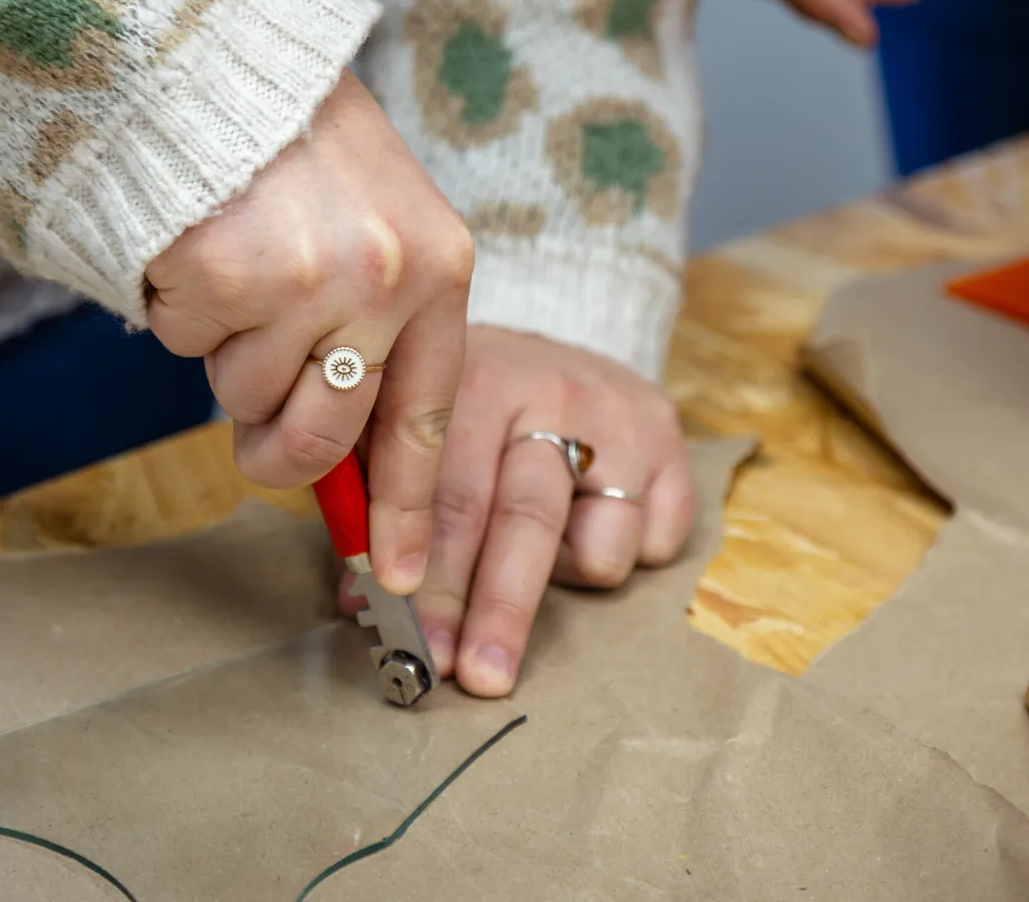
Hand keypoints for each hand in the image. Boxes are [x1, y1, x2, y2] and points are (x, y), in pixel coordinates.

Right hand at [146, 70, 474, 593]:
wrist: (212, 49)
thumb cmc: (297, 141)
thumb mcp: (380, 220)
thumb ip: (378, 326)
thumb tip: (342, 452)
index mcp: (439, 268)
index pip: (425, 419)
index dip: (405, 505)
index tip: (399, 573)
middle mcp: (385, 281)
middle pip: (325, 436)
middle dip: (281, 450)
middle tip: (255, 424)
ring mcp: (305, 283)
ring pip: (244, 397)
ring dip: (225, 353)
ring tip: (236, 263)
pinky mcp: (224, 277)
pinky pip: (188, 347)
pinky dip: (180, 309)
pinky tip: (197, 241)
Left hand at [342, 326, 692, 696]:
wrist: (549, 350)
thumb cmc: (466, 411)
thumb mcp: (416, 429)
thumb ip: (384, 505)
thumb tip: (361, 601)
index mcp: (474, 380)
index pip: (451, 495)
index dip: (430, 575)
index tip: (413, 642)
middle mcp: (549, 389)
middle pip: (524, 521)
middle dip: (495, 610)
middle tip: (477, 677)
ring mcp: (616, 414)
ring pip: (600, 545)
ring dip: (563, 578)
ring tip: (536, 558)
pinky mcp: (666, 437)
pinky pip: (653, 542)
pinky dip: (619, 554)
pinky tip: (587, 524)